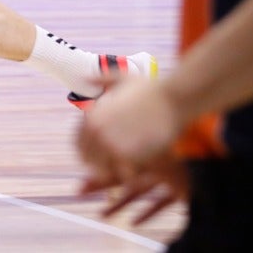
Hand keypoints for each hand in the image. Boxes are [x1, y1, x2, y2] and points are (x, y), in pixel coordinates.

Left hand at [76, 77, 188, 222]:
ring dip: (112, 171)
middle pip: (88, 160)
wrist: (174, 99)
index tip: (100, 154)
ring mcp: (113, 145)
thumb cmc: (151, 88)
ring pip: (103, 170)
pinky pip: (122, 174)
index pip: (78, 144)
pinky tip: (138, 169)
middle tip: (114, 164)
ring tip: (125, 167)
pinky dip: (128, 174)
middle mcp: (97, 131)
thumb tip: (86, 77)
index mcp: (91, 117)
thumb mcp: (120, 77)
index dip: (88, 151)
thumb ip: (101, 79)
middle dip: (99, 163)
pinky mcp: (132, 156)